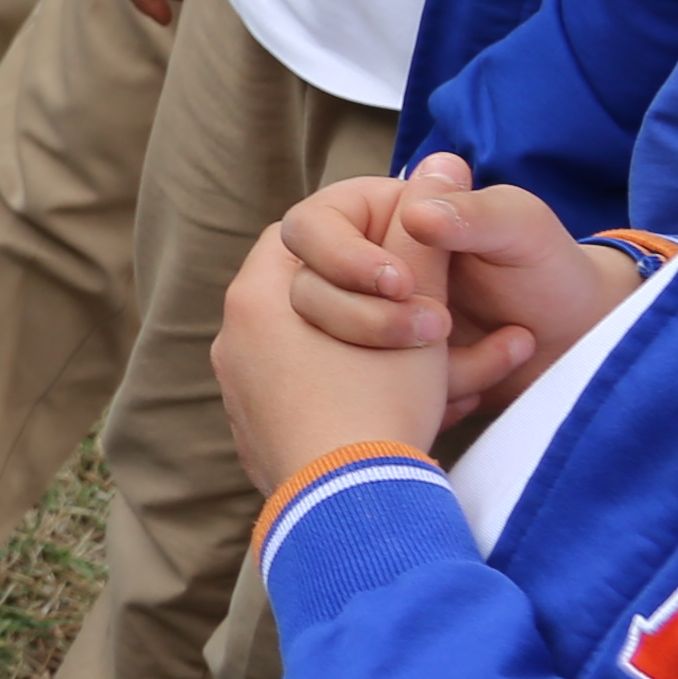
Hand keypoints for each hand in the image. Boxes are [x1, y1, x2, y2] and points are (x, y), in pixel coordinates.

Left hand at [220, 207, 452, 500]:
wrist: (350, 512)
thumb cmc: (378, 401)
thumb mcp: (412, 310)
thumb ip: (422, 236)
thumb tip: (437, 166)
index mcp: (254, 298)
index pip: (308, 233)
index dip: (372, 241)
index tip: (415, 276)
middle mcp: (235, 341)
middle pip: (316, 295)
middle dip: (383, 306)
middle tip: (430, 323)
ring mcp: (245, 393)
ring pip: (323, 353)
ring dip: (382, 356)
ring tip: (442, 375)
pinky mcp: (266, 439)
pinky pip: (317, 401)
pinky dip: (363, 398)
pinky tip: (412, 415)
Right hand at [265, 152, 623, 429]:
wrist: (578, 343)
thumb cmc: (548, 272)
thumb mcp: (518, 230)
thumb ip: (471, 214)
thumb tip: (418, 215)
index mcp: (375, 217)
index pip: (311, 228)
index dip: (341, 257)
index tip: (398, 283)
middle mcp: (356, 268)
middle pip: (309, 294)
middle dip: (371, 320)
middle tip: (437, 330)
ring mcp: (365, 324)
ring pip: (337, 353)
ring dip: (404, 364)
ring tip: (470, 362)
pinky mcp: (382, 374)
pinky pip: (371, 393)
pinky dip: (421, 397)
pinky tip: (474, 391)